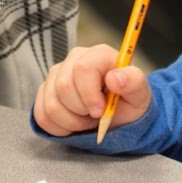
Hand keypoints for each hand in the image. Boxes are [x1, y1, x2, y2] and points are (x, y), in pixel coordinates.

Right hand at [33, 44, 151, 136]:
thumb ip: (133, 82)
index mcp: (98, 54)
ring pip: (51, 104)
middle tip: (96, 116)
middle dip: (81, 111)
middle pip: (63, 86)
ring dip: (71, 121)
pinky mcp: (45, 90)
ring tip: (87, 120)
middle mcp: (74, 59)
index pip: (82, 69)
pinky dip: (58, 128)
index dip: (89, 95)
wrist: (118, 117)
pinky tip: (73, 124)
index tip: (100, 111)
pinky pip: (41, 114)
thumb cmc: (129, 103)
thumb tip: (115, 77)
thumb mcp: (140, 95)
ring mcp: (56, 74)